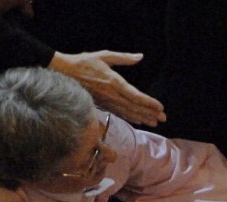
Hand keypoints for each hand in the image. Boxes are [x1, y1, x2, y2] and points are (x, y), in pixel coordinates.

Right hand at [49, 51, 166, 126]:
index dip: (149, 102)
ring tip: (155, 122)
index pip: (135, 95)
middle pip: (134, 107)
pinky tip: (138, 121)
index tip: (160, 107)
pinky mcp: (102, 105)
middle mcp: (111, 94)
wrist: (63, 73)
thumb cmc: (84, 62)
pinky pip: (119, 113)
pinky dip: (130, 118)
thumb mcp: (105, 55)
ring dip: (142, 117)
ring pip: (127, 112)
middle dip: (150, 113)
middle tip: (163, 118)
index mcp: (114, 82)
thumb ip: (124, 58)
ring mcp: (106, 102)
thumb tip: (140, 56)